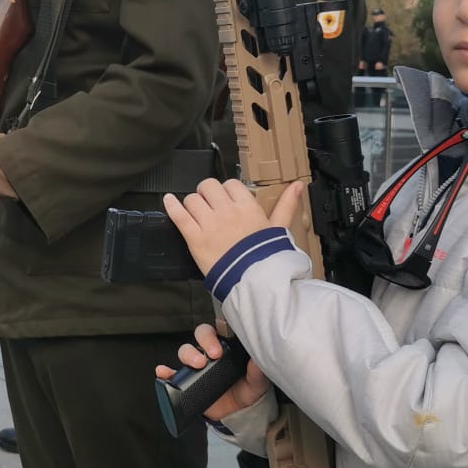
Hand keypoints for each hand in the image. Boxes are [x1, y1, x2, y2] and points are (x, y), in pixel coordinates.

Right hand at [154, 323, 271, 421]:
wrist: (238, 415)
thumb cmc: (247, 392)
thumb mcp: (257, 383)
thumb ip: (258, 372)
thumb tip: (259, 359)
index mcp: (227, 346)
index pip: (218, 329)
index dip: (216, 333)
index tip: (219, 350)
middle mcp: (209, 352)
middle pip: (199, 336)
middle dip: (203, 343)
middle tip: (211, 357)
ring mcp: (196, 366)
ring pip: (185, 351)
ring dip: (187, 354)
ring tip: (196, 366)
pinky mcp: (186, 382)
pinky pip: (171, 374)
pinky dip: (165, 372)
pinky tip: (163, 372)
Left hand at [163, 178, 303, 275]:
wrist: (255, 283)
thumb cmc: (268, 258)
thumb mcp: (279, 228)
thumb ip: (286, 204)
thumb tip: (298, 185)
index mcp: (247, 207)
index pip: (230, 184)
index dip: (226, 191)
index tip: (226, 201)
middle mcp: (227, 211)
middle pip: (208, 187)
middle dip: (207, 194)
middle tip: (209, 205)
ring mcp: (209, 224)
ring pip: (192, 199)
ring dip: (192, 204)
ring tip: (196, 213)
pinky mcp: (195, 239)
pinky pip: (179, 215)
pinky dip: (171, 206)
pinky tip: (168, 200)